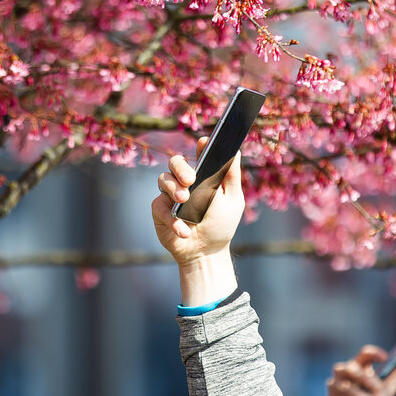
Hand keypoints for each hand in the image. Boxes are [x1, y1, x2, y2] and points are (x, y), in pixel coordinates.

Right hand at [151, 137, 243, 305]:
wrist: (206, 253)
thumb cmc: (220, 225)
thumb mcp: (233, 201)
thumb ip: (232, 177)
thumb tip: (236, 151)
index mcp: (203, 175)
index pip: (200, 155)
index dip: (201, 146)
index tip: (204, 142)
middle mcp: (184, 181)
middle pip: (175, 162)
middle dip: (181, 168)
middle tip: (190, 179)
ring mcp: (170, 195)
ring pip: (163, 179)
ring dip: (174, 188)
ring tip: (184, 200)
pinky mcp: (159, 211)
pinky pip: (159, 206)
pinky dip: (172, 219)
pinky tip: (183, 229)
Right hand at [327, 345, 395, 395]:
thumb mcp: (385, 389)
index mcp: (359, 365)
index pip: (365, 354)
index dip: (374, 353)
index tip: (386, 357)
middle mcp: (344, 371)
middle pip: (352, 367)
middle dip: (367, 380)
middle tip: (380, 391)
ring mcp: (335, 384)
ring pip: (349, 387)